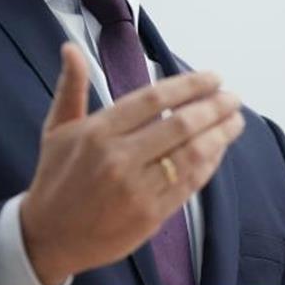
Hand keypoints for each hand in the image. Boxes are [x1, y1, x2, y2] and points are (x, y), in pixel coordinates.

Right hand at [19, 42, 244, 284]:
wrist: (48, 237)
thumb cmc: (55, 178)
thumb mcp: (56, 129)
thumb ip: (71, 87)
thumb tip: (70, 47)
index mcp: (98, 131)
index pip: (154, 99)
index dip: (189, 85)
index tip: (213, 78)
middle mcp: (118, 158)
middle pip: (180, 125)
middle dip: (214, 107)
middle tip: (232, 97)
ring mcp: (136, 189)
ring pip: (191, 155)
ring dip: (220, 135)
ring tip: (236, 120)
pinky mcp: (150, 215)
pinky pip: (189, 184)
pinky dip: (209, 164)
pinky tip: (219, 150)